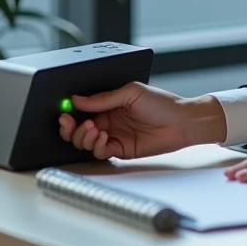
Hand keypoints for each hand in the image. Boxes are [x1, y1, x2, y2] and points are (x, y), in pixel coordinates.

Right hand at [57, 82, 226, 160]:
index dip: (70, 113)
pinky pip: (100, 152)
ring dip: (83, 137)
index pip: (82, 110)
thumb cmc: (162, 103)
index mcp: (108, 105)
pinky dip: (96, 147)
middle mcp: (108, 121)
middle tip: (70, 123)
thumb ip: (104, 98)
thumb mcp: (131, 92)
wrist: (182, 122)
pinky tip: (102, 138)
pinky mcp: (120, 150)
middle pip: (78, 129)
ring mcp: (113, 136)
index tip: (64, 112)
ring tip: (94, 129)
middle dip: (70, 128)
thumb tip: (78, 99)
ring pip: (85, 142)